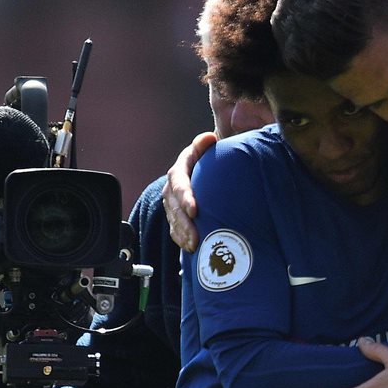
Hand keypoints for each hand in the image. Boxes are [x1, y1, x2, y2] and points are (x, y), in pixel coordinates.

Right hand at [164, 132, 216, 251]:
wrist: (210, 169)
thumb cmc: (214, 159)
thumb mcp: (211, 149)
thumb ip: (208, 145)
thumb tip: (209, 138)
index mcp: (181, 167)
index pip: (178, 181)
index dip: (184, 197)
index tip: (194, 211)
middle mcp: (173, 185)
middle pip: (173, 206)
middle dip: (183, 223)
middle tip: (195, 237)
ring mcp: (173, 201)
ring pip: (173, 219)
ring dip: (182, 234)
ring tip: (194, 246)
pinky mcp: (176, 214)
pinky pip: (175, 229)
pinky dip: (182, 239)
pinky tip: (192, 249)